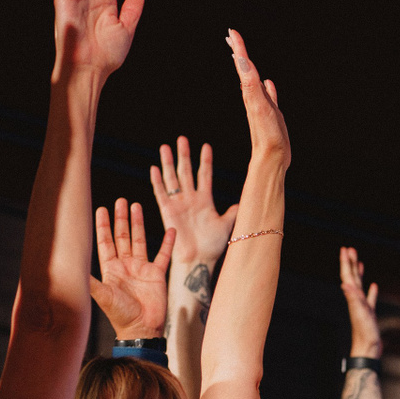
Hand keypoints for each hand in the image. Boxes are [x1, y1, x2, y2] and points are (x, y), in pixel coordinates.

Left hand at [91, 199, 173, 339]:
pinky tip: (171, 230)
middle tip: (120, 201)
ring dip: (138, 224)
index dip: (102, 226)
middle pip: (122, 237)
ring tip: (136, 206)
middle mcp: (125, 266)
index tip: (101, 209)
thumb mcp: (102, 295)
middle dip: (120, 219)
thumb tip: (72, 266)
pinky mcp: (157, 275)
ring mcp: (141, 269)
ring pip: (140, 241)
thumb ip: (89, 279)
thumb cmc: (120, 315)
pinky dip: (167, 242)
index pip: (104, 242)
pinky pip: (163, 255)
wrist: (142, 329)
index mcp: (110, 269)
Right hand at [150, 137, 237, 263]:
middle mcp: (190, 199)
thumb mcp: (226, 225)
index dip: (205, 161)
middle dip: (184, 155)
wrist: (199, 260)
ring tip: (165, 147)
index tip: (206, 146)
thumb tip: (245, 202)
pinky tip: (154, 168)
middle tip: (182, 138)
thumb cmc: (212, 246)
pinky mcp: (167, 211)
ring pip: (172, 178)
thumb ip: (234, 212)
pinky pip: (161, 194)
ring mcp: (178, 204)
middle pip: (186, 172)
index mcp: (205, 200)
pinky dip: (157, 181)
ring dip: (169, 163)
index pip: (204, 175)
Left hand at [227, 29, 288, 167]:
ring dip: (250, 67)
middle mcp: (253, 97)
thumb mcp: (258, 106)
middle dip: (240, 52)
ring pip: (254, 80)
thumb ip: (250, 84)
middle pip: (245, 69)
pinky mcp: (272, 115)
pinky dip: (268, 87)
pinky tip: (268, 83)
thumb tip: (242, 60)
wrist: (272, 159)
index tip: (232, 32)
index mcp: (250, 93)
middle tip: (232, 37)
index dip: (239, 48)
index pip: (243, 65)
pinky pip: (269, 96)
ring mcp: (262, 106)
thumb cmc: (266, 135)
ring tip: (245, 56)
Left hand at [339, 247, 381, 358]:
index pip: (348, 276)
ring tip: (359, 263)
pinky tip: (373, 286)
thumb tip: (345, 283)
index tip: (345, 249)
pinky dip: (371, 291)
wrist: (367, 349)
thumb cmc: (364, 333)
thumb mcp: (359, 313)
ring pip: (360, 286)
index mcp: (353, 298)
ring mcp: (362, 306)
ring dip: (359, 274)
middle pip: (352, 278)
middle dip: (351, 263)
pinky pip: (370, 299)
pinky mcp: (369, 314)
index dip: (346, 263)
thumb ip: (353, 298)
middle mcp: (356, 300)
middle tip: (350, 250)